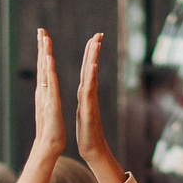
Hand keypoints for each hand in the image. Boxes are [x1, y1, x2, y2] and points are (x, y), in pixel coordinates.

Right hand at [29, 29, 68, 167]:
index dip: (43, 51)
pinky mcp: (51, 103)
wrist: (48, 146)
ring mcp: (46, 96)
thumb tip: (46, 89)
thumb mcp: (50, 109)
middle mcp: (43, 91)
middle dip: (41, 46)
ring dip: (45, 53)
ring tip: (45, 38)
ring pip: (45, 71)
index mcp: (45, 92)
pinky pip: (50, 85)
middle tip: (41, 29)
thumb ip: (47, 98)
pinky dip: (49, 71)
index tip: (43, 36)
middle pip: (42, 65)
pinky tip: (49, 59)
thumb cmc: (51, 130)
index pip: (44, 68)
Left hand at [70, 33, 120, 182]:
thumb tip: (86, 89)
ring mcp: (90, 100)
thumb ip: (86, 99)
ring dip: (93, 59)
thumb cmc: (88, 132)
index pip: (87, 70)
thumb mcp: (84, 111)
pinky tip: (93, 67)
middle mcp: (89, 94)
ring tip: (95, 44)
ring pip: (91, 76)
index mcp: (85, 93)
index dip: (89, 54)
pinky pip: (89, 91)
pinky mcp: (89, 109)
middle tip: (98, 34)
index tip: (92, 39)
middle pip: (91, 68)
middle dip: (94, 50)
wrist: (93, 149)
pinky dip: (91, 78)